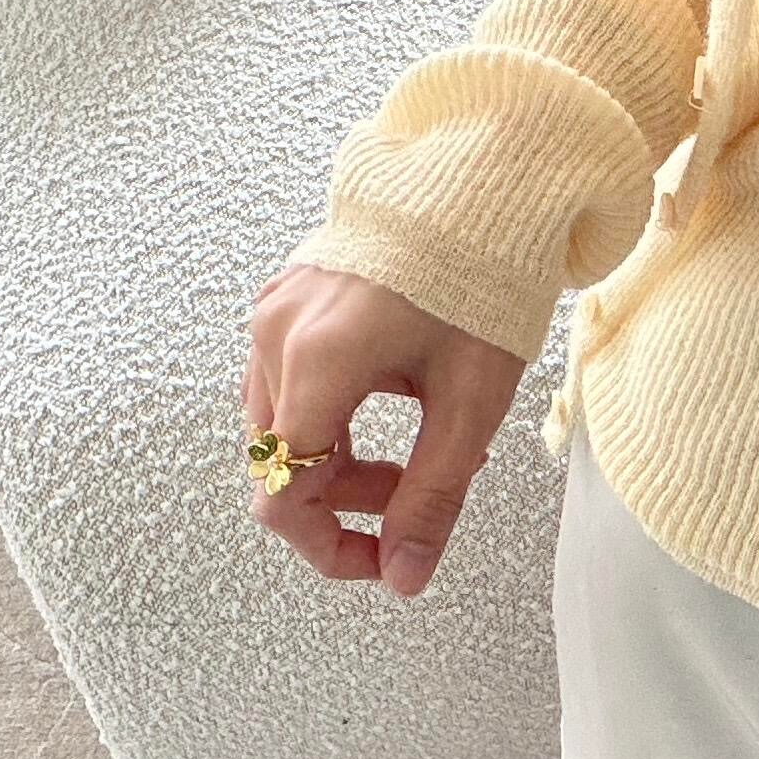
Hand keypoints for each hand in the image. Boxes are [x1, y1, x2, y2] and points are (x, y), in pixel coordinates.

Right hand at [240, 262, 526, 597]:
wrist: (479, 183)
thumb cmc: (483, 281)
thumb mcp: (470, 404)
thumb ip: (432, 498)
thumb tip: (403, 575)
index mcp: (317, 364)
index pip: (284, 493)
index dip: (329, 546)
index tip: (382, 560)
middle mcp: (278, 337)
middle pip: (281, 463)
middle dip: (348, 498)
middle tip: (422, 494)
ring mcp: (275, 312)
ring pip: (284, 424)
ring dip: (343, 457)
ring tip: (426, 447)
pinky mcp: (287, 296)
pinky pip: (290, 379)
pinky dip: (336, 411)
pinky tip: (399, 398)